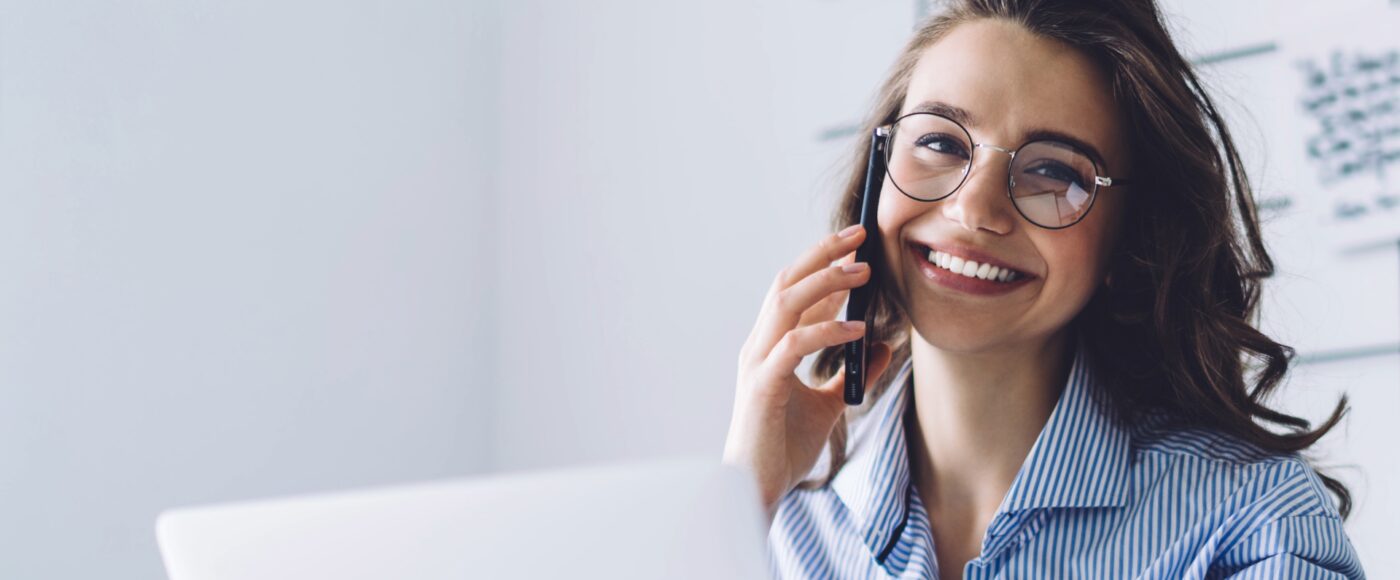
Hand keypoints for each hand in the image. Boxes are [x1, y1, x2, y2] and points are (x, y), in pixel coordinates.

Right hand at [722, 224, 893, 521]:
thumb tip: (882, 346)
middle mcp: (759, 346)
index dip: (824, 266)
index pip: (795, 292)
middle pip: (786, 283)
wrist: (758, 486)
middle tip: (860, 236)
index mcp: (770, 346)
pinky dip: (826, 331)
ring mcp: (757, 363)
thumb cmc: (784, 446)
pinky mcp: (762, 386)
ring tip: (862, 271)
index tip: (857, 247)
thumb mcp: (830, 404)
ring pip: (786, 303)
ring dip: (826, 281)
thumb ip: (851, 374)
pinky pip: (794, 346)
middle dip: (822, 255)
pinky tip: (857, 329)